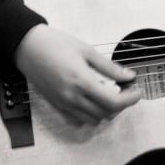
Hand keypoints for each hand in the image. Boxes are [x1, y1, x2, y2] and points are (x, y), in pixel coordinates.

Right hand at [13, 24, 141, 124]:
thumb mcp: (87, 50)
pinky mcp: (56, 105)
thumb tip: (128, 76)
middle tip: (127, 89)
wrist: (27, 46)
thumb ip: (109, 67)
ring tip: (111, 93)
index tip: (137, 90)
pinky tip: (93, 101)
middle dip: (122, 104)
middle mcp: (72, 97)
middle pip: (106, 113)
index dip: (131, 99)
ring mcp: (63, 103)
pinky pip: (77, 121)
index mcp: (81, 81)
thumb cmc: (53, 44)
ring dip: (107, 110)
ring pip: (93, 120)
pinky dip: (90, 116)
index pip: (114, 102)